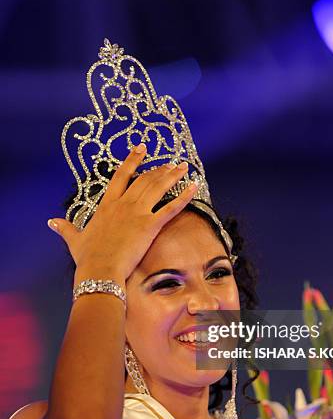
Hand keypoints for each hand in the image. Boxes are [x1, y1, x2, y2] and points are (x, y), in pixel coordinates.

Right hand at [48, 145, 197, 281]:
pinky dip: (185, 196)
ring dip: (172, 175)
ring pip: (158, 188)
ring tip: (183, 167)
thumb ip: (65, 228)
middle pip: (144, 179)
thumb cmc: (87, 257)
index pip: (120, 176)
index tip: (141, 148)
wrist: (99, 270)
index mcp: (107, 205)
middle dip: (158, 169)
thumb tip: (52, 222)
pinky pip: (171, 208)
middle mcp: (123, 204)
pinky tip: (194, 186)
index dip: (132, 161)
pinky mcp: (150, 226)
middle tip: (170, 162)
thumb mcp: (74, 239)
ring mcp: (137, 213)